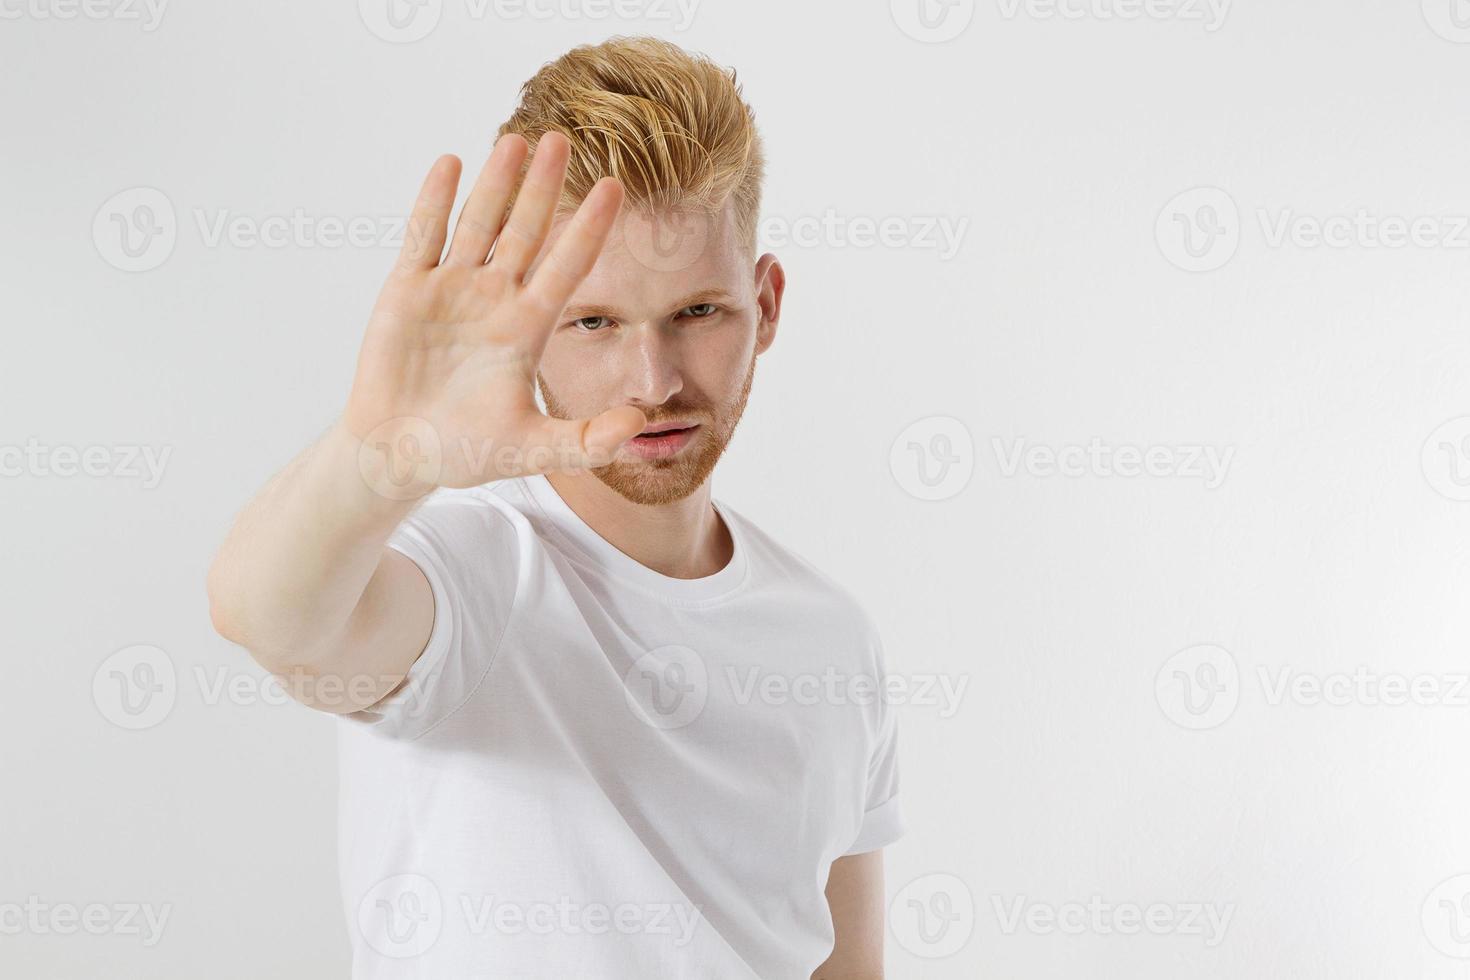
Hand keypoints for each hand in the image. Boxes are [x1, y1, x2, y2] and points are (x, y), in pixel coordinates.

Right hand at [343, 132, 644, 495]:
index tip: (617, 188)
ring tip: (518, 139)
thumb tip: (641, 426)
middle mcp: (494, 300)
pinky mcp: (407, 291)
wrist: (399, 456)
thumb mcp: (535, 451)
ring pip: (479, 223)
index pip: (567, 268)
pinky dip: (435, 201)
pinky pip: (424, 236)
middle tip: (565, 140)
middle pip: (526, 232)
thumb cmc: (465, 452)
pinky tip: (451, 163)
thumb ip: (588, 441)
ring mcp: (451, 290)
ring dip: (497, 183)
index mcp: (527, 329)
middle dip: (545, 188)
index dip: (589, 229)